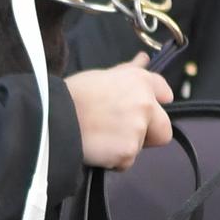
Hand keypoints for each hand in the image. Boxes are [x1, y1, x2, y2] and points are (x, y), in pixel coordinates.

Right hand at [65, 52, 172, 169]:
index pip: (164, 92)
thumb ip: (128, 71)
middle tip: (122, 129)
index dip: (156, 102)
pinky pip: (126, 160)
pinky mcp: (128, 153)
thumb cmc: (74, 93)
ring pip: (141, 145)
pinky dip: (114, 158)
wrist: (54, 117)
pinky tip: (97, 147)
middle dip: (149, 132)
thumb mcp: (101, 75)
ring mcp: (138, 130)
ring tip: (101, 135)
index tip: (145, 108)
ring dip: (126, 144)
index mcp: (139, 81)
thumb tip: (143, 59)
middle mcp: (145, 104)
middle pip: (164, 128)